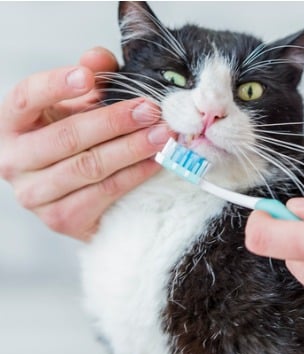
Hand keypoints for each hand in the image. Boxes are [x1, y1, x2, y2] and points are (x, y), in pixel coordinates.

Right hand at [0, 47, 170, 240]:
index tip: (88, 76)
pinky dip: (134, 175)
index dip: (56, 85)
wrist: (72, 194)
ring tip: (163, 135)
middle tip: (150, 110)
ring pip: (89, 167)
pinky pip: (104, 194)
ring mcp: (35, 195)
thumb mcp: (76, 105)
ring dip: (132, 149)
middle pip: (67, 137)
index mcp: (11, 125)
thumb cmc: (74, 140)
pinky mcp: (61, 220)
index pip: (26, 98)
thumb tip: (100, 57)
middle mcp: (13, 161)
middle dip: (114, 120)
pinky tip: (156, 162)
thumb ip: (88, 79)